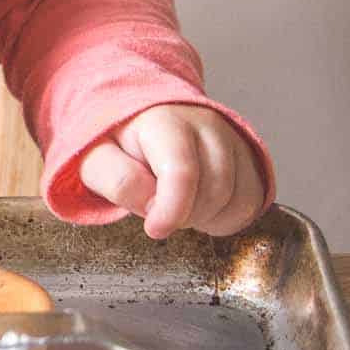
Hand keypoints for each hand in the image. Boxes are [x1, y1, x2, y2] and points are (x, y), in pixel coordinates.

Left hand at [79, 104, 265, 239]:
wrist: (143, 120)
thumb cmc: (119, 143)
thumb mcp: (97, 159)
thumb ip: (118, 181)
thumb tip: (153, 206)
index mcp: (164, 120)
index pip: (182, 171)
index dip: (172, 210)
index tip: (155, 230)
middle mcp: (208, 124)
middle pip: (214, 190)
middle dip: (184, 215)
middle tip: (158, 211)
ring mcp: (233, 139)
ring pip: (238, 199)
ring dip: (206, 218)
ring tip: (178, 207)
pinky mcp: (250, 156)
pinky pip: (252, 202)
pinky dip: (227, 218)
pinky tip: (201, 209)